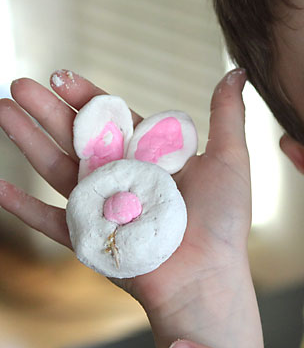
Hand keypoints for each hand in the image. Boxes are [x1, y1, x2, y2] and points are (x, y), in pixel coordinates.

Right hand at [0, 69, 264, 347]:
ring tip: (2, 110)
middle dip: (47, 110)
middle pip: (77, 138)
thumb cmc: (223, 220)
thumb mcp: (230, 158)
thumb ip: (226, 115)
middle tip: (18, 84)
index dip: (87, 97)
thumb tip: (236, 71)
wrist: (207, 276)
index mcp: (151, 158)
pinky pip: (47, 221)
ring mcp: (102, 208)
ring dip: (27, 141)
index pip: (113, 120)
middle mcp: (123, 179)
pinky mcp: (88, 239)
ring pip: (56, 168)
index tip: (62, 75)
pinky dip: (21, 206)